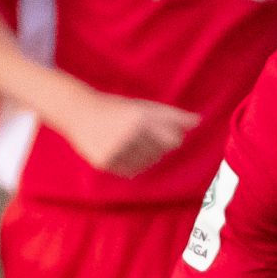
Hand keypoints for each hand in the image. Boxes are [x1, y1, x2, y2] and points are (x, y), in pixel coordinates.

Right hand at [54, 84, 199, 177]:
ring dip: (145, 156)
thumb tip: (199, 121)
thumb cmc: (116, 108)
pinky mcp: (105, 162)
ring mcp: (116, 149)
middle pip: (161, 152)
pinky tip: (122, 151)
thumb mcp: (143, 106)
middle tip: (140, 135)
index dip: (172, 138)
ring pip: (147, 163)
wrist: (77, 111)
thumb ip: (172, 115)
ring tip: (130, 142)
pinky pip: (131, 172)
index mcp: (141, 116)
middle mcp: (129, 133)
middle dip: (156, 146)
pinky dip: (132, 165)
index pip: (174, 140)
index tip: (163, 133)